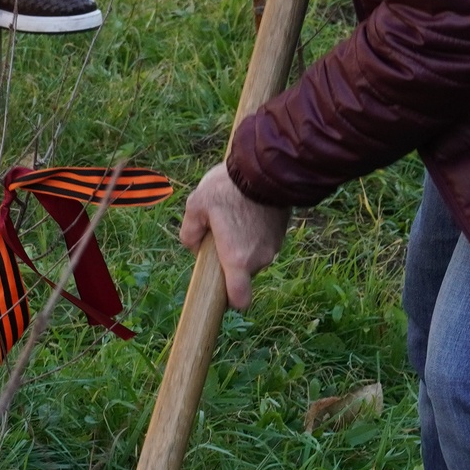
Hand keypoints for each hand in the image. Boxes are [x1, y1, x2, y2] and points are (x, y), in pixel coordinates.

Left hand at [178, 164, 289, 310]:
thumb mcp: (196, 205)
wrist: (263, 168)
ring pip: (253, 257)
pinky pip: (263, 243)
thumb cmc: (227, 188)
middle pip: (241, 273)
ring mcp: (272, 247)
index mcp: (236, 259)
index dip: (230, 301)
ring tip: (235, 218)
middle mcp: (258, 258)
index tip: (221, 293)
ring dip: (243, 246)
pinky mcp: (280, 234)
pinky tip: (247, 213)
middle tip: (219, 234)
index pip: (240, 299)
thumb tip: (192, 246)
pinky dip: (254, 235)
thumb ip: (189, 232)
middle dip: (229, 260)